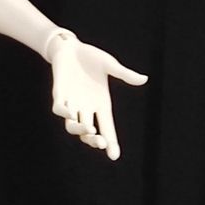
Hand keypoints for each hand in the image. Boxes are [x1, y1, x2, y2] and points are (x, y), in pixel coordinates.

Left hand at [49, 36, 146, 160]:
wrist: (70, 47)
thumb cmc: (91, 57)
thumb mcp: (110, 65)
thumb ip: (124, 74)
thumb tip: (144, 79)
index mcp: (101, 104)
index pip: (108, 129)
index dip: (111, 143)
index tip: (114, 156)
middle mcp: (86, 107)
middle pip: (90, 132)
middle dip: (95, 140)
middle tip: (100, 142)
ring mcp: (72, 102)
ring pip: (72, 125)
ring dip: (79, 130)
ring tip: (88, 129)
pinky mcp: (59, 94)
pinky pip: (59, 108)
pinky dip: (63, 112)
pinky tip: (70, 112)